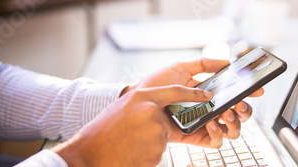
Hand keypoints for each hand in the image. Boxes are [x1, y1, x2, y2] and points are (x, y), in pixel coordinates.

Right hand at [52, 86, 212, 166]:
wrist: (89, 154)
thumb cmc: (104, 133)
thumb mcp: (125, 110)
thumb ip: (145, 107)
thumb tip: (162, 112)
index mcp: (142, 96)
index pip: (176, 91)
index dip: (194, 94)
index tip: (208, 96)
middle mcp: (151, 110)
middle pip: (168, 121)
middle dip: (157, 131)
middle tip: (136, 136)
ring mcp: (155, 129)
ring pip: (163, 138)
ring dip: (149, 144)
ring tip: (128, 144)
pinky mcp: (158, 148)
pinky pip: (159, 150)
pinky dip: (147, 154)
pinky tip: (131, 152)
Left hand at [122, 58, 263, 147]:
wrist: (138, 102)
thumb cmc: (155, 86)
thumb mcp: (179, 68)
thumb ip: (203, 65)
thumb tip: (225, 63)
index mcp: (207, 93)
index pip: (232, 95)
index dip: (247, 93)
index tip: (257, 90)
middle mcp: (208, 109)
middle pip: (237, 114)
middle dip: (245, 110)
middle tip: (241, 104)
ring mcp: (202, 123)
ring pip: (231, 129)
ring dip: (234, 122)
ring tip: (226, 113)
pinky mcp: (195, 137)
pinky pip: (215, 141)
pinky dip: (217, 133)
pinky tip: (211, 123)